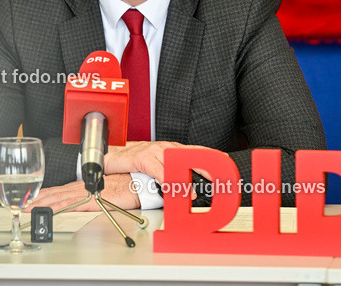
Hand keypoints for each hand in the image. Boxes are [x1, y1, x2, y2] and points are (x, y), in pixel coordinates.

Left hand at [27, 174, 137, 211]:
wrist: (137, 183)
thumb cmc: (124, 185)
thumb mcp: (102, 191)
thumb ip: (90, 195)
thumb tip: (81, 201)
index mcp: (82, 185)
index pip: (58, 190)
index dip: (43, 194)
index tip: (31, 198)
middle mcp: (81, 187)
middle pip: (54, 193)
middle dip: (37, 199)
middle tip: (23, 205)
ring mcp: (85, 193)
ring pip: (59, 198)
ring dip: (43, 203)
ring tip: (30, 209)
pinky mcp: (92, 200)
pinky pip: (71, 205)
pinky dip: (58, 208)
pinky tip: (49, 211)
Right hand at [102, 141, 226, 183]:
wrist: (115, 158)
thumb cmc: (137, 163)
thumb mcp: (159, 166)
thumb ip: (173, 174)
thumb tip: (189, 189)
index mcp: (173, 148)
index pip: (196, 150)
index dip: (211, 155)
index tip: (225, 160)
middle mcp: (166, 147)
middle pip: (190, 156)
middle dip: (204, 168)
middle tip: (214, 179)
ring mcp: (155, 150)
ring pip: (174, 165)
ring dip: (184, 181)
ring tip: (191, 193)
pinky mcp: (143, 157)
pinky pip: (158, 171)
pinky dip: (166, 181)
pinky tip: (170, 188)